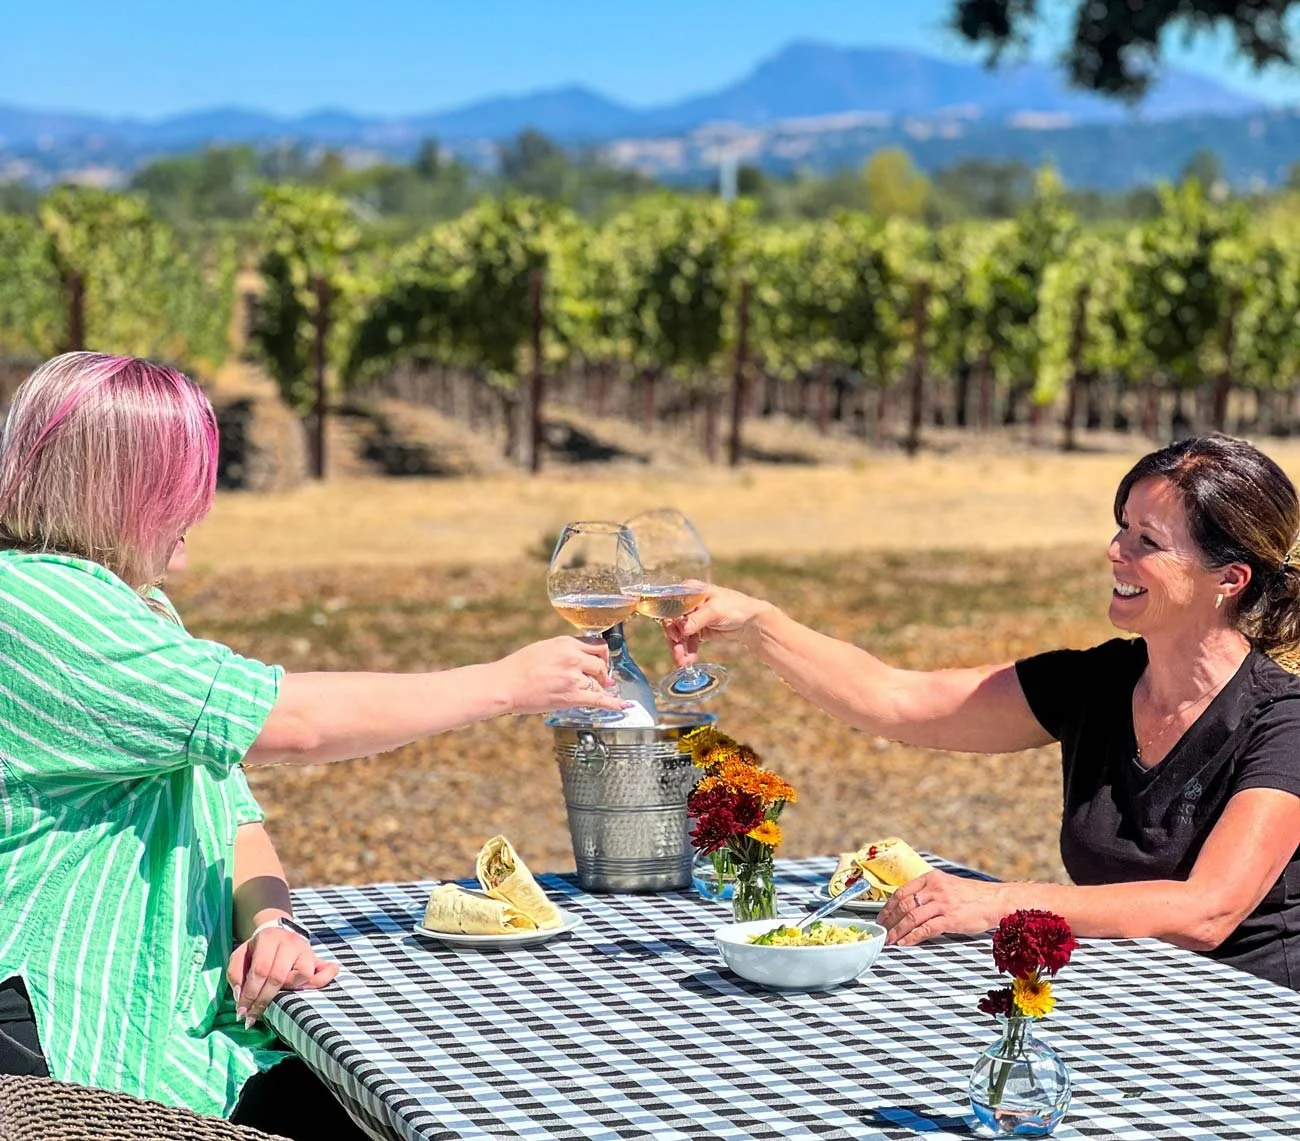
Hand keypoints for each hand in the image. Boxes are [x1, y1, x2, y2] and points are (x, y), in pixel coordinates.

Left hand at [227, 923, 337, 1027]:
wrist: (277, 932)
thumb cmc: (256, 950)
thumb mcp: (239, 956)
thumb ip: (235, 974)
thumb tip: (241, 996)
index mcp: (268, 938)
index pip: (260, 970)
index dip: (250, 994)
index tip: (242, 1013)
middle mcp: (290, 942)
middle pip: (279, 976)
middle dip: (264, 1000)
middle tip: (253, 1017)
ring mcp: (306, 950)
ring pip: (303, 975)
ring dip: (290, 990)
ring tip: (280, 996)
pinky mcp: (317, 958)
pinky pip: (327, 970)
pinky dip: (322, 980)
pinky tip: (310, 989)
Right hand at [493, 636, 623, 715]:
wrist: (506, 684)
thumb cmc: (518, 667)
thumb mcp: (543, 648)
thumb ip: (563, 649)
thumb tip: (578, 656)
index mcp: (565, 642)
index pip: (595, 644)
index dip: (601, 654)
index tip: (602, 659)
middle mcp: (573, 657)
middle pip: (601, 663)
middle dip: (603, 671)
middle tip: (602, 678)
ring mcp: (573, 677)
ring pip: (598, 681)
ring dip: (599, 687)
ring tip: (601, 690)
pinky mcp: (571, 696)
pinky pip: (599, 699)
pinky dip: (613, 703)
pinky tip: (624, 705)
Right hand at [663, 586, 774, 667]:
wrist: (752, 622)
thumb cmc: (736, 607)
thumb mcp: (715, 611)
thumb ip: (697, 619)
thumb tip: (682, 629)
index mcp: (689, 591)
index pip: (670, 604)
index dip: (668, 619)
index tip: (673, 634)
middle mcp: (688, 603)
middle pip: (672, 622)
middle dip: (675, 639)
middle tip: (678, 653)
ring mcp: (693, 617)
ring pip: (679, 634)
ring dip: (680, 649)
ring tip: (683, 663)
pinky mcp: (698, 630)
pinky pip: (688, 642)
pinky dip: (688, 651)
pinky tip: (689, 661)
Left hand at [877, 870, 1005, 946]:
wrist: (996, 900)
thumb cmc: (972, 895)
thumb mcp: (947, 885)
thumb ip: (929, 891)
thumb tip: (909, 905)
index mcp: (931, 878)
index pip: (901, 892)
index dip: (887, 907)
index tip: (881, 918)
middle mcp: (934, 888)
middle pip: (903, 905)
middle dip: (888, 921)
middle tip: (881, 932)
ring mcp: (942, 903)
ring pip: (911, 917)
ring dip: (897, 931)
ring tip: (890, 940)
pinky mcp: (950, 918)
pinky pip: (925, 929)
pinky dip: (911, 937)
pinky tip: (905, 943)